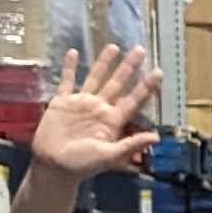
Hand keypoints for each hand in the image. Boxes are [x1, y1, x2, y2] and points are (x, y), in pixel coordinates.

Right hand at [30, 42, 161, 178]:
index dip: (146, 87)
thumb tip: (157, 137)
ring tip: (114, 46)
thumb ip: (131, 145)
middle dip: (129, 67)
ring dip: (104, 62)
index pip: (133, 100)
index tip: (158, 72)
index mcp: (112, 121)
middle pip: (117, 83)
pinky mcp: (63, 102)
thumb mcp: (109, 156)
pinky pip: (67, 81)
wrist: (53, 166)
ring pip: (95, 77)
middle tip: (140, 49)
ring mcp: (81, 103)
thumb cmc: (82, 165)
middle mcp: (100, 108)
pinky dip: (69, 67)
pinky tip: (73, 52)